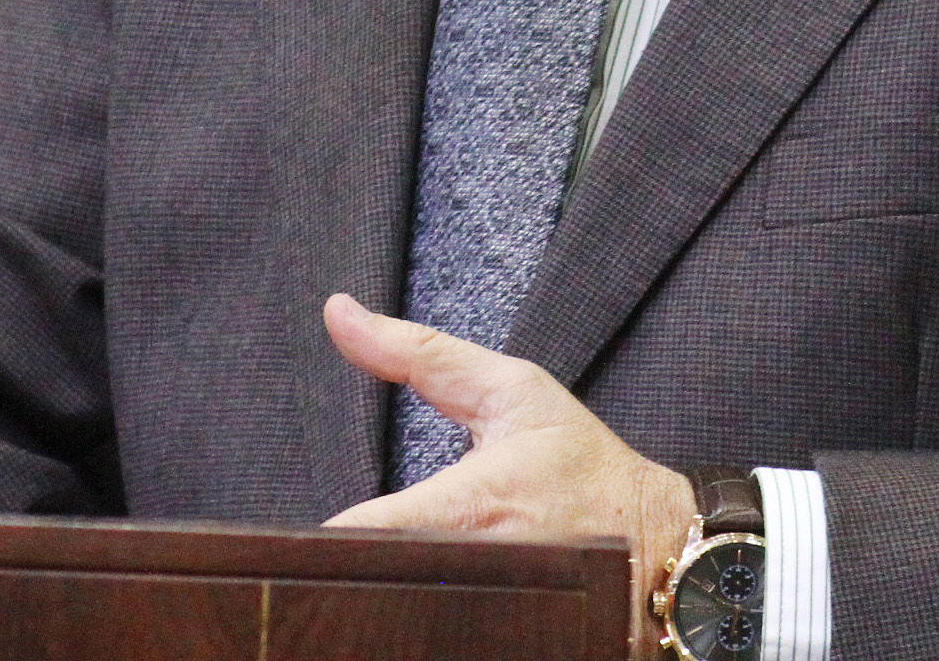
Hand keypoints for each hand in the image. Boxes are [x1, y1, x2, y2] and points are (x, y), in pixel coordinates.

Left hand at [317, 294, 694, 651]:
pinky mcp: (499, 640)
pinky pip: (438, 635)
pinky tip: (395, 607)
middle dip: (341, 575)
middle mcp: (478, 569)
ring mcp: (491, 613)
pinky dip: (416, 619)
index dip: (324, 536)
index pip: (369, 532)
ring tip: (345, 594)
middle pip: (375, 585)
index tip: (283, 535)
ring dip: (374, 600)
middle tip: (310, 565)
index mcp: (471, 505)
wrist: (656, 541)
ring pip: (403, 615)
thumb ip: (418, 354)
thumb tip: (338, 311)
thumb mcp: (511, 389)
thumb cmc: (582, 463)